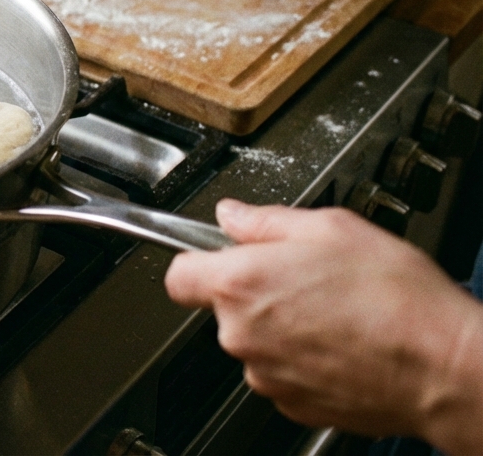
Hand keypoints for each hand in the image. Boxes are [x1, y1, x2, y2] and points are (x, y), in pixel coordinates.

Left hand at [165, 199, 482, 451]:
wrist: (440, 366)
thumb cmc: (395, 297)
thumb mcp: (331, 228)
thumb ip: (267, 220)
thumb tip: (234, 215)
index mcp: (240, 283)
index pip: (178, 274)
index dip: (198, 262)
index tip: (219, 257)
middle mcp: (241, 333)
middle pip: (224, 308)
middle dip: (256, 291)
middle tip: (306, 278)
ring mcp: (264, 373)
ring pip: (256, 342)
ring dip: (282, 327)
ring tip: (334, 312)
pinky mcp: (291, 403)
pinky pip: (282, 372)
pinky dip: (304, 359)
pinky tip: (342, 343)